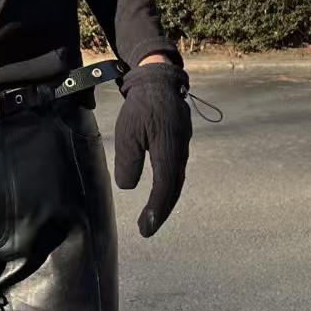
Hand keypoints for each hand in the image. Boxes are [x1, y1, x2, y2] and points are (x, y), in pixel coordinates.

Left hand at [114, 61, 191, 237]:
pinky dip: (168, 188)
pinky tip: (159, 196)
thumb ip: (128, 161)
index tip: (146, 227)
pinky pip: (176, 171)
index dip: (156, 209)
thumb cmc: (140, 106)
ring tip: (151, 219)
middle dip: (161, 212)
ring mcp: (183, 146)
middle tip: (147, 230)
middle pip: (174, 188)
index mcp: (169, 148)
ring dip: (165, 202)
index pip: (164, 186)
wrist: (158, 81)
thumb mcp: (127, 133)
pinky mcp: (180, 144)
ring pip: (176, 180)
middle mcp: (180, 150)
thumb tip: (130, 186)